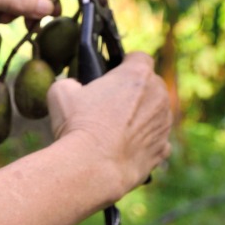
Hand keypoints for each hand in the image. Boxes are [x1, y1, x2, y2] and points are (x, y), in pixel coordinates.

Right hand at [47, 53, 172, 200]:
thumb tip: (75, 87)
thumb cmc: (78, 125)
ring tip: (114, 130)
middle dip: (135, 91)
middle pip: (151, 85)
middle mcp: (158, 95)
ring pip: (156, 113)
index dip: (126, 64)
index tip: (114, 73)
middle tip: (109, 104)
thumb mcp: (60, 91)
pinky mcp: (163, 148)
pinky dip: (145, 142)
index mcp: (137, 75)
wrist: (93, 166)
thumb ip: (72, 82)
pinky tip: (124, 148)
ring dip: (141, 117)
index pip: (140, 58)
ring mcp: (164, 123)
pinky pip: (157, 140)